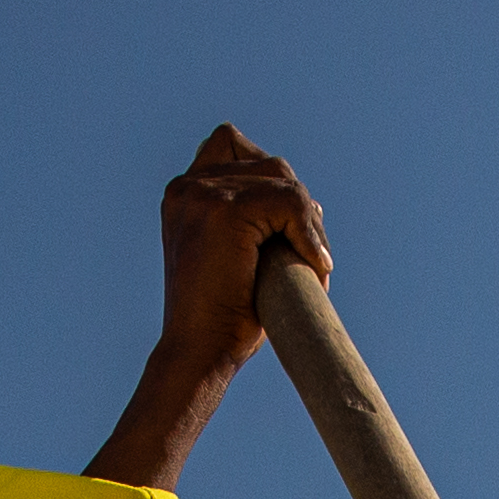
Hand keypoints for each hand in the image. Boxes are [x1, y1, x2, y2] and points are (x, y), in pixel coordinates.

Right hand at [82, 127, 332, 492]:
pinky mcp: (225, 212)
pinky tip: (313, 265)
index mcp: (185, 194)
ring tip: (312, 264)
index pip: (234, 145)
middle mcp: (188, 188)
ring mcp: (203, 195)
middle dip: (297, 205)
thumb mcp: (241, 257)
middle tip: (309, 253)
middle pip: (268, 163)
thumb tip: (313, 204)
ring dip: (308, 222)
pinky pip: (288, 201)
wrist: (200, 353)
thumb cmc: (224, 316)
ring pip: (282, 180)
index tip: (287, 229)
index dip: (271, 181)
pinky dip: (308, 232)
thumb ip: (259, 222)